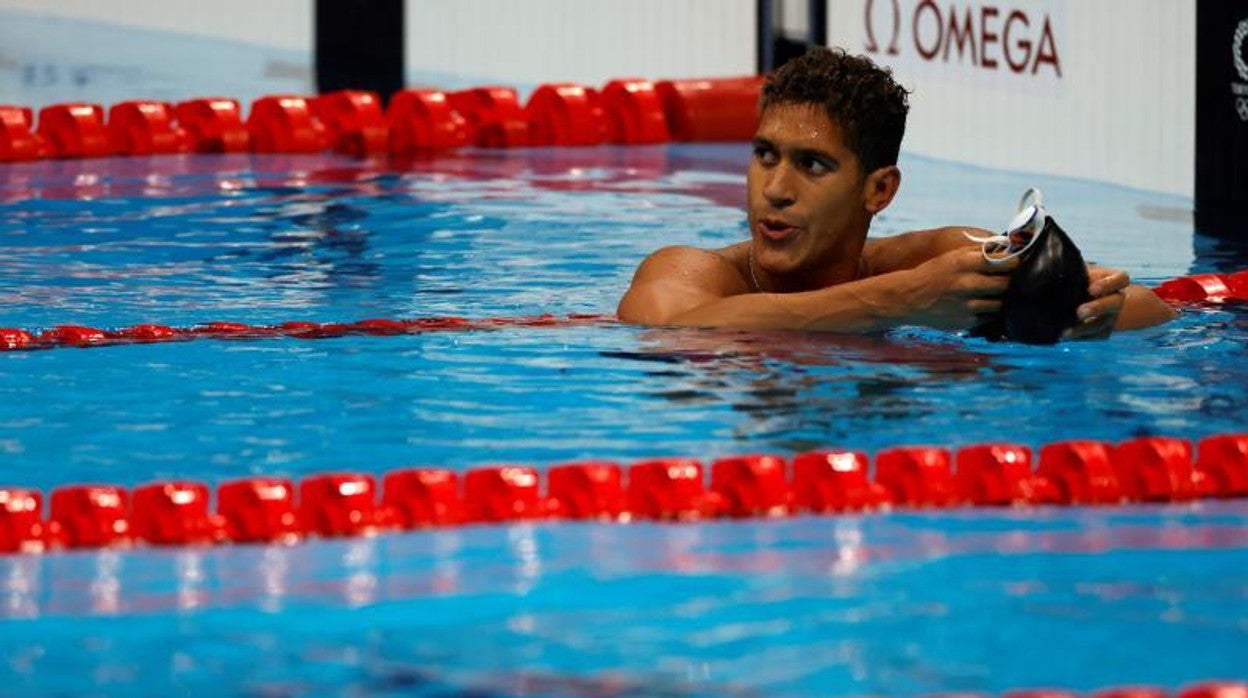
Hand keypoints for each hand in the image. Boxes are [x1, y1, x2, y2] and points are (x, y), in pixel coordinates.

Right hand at [899, 248, 1018, 330]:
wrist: (910, 298)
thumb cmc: (935, 273)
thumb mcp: (953, 256)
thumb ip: (980, 252)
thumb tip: (1008, 250)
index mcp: (965, 264)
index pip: (1005, 263)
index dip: (1014, 263)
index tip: (1015, 264)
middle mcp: (967, 285)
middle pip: (1005, 284)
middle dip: (1009, 281)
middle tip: (1008, 279)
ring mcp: (966, 306)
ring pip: (1000, 304)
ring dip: (999, 298)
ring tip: (993, 293)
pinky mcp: (965, 322)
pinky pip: (989, 318)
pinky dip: (989, 312)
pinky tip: (981, 305)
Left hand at [1063, 266, 1129, 339]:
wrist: (1082, 300)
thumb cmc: (1080, 281)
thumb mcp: (1080, 273)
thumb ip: (1076, 272)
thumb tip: (1060, 271)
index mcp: (1114, 281)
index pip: (1121, 279)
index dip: (1108, 284)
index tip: (1091, 289)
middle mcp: (1116, 299)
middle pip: (1114, 303)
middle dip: (1097, 308)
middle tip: (1080, 312)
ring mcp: (1111, 316)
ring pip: (1103, 323)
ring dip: (1084, 328)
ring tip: (1066, 332)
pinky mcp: (1104, 331)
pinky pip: (1095, 336)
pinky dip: (1080, 337)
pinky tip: (1065, 336)